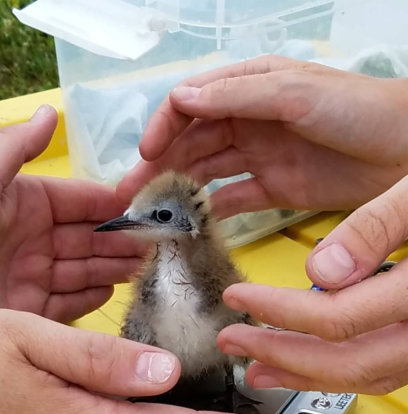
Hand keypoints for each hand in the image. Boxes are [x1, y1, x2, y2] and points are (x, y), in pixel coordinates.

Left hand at [0, 105, 145, 323]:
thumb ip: (16, 147)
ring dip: (114, 266)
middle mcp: (29, 238)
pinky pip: (68, 302)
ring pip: (83, 269)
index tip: (145, 208)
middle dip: (121, 239)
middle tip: (157, 244)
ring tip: (146, 266)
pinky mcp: (26, 311)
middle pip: (87, 237)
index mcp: (21, 202)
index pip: (78, 200)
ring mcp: (29, 276)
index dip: (112, 204)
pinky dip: (92, 297)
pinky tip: (114, 290)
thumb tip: (51, 111)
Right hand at [118, 56, 407, 218]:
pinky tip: (191, 224)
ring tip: (153, 214)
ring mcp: (259, 157)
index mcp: (248, 87)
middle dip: (160, 165)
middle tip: (134, 195)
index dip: (164, 127)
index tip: (146, 154)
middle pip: (192, 143)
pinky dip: (211, 211)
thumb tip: (181, 99)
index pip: (191, 103)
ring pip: (207, 172)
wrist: (405, 150)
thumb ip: (238, 95)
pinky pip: (233, 199)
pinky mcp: (274, 189)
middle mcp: (247, 121)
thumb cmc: (355, 109)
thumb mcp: (294, 92)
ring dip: (179, 190)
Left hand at [218, 175, 407, 394]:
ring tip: (256, 367)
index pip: (337, 319)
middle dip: (280, 355)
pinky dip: (336, 369)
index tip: (238, 295)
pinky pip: (380, 368)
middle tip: (232, 343)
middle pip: (346, 363)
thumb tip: (322, 269)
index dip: (279, 312)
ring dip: (304, 374)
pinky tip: (306, 360)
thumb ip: (379, 225)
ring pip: (364, 376)